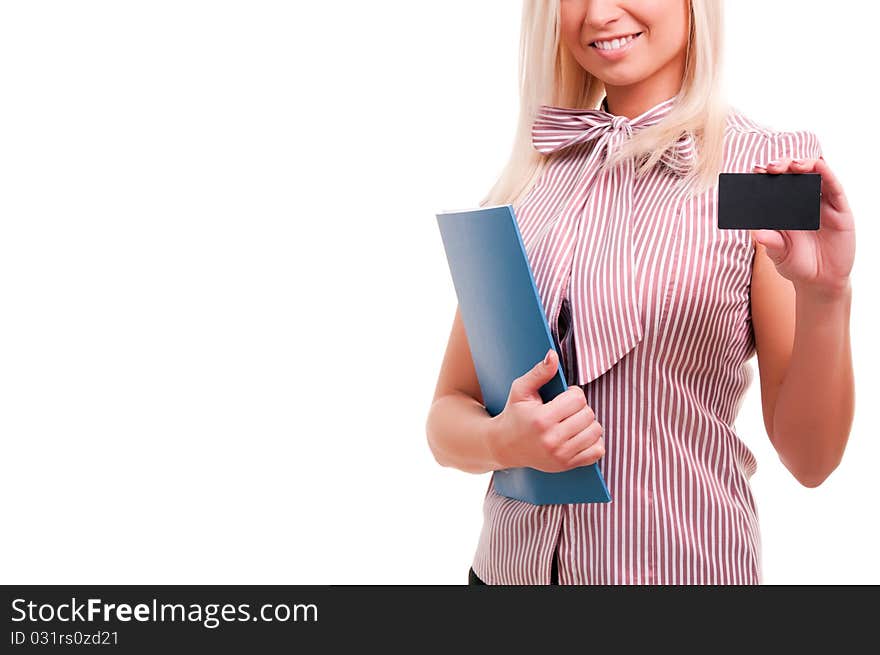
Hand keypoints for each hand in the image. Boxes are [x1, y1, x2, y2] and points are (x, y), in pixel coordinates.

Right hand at [487, 349, 604, 472]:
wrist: (505, 446)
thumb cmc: (514, 415)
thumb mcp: (520, 390)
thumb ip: (539, 373)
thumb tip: (553, 355)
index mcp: (541, 419)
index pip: (578, 399)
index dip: (573, 393)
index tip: (564, 397)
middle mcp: (552, 439)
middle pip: (588, 414)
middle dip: (580, 408)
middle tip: (566, 410)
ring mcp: (561, 455)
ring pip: (595, 431)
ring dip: (588, 423)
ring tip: (573, 421)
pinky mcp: (567, 465)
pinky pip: (597, 451)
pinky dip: (594, 441)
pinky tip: (580, 435)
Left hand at [750, 156, 854, 298]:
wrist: (819, 282)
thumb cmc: (795, 265)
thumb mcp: (778, 254)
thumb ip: (770, 243)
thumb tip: (756, 233)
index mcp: (785, 209)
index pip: (775, 185)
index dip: (766, 175)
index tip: (754, 170)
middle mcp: (803, 202)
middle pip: (794, 175)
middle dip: (781, 166)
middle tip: (770, 167)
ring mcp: (822, 204)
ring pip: (815, 175)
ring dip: (804, 165)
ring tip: (791, 164)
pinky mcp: (840, 211)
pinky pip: (835, 188)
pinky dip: (827, 175)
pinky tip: (819, 167)